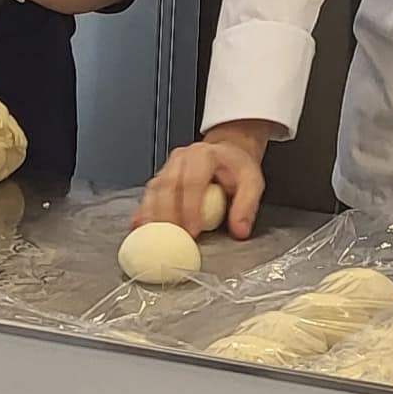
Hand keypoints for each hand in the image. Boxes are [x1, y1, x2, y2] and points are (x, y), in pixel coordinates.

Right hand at [141, 120, 270, 239]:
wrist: (227, 152)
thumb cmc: (237, 167)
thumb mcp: (252, 182)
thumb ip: (246, 206)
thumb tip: (239, 231)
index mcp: (204, 155)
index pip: (192, 182)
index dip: (189, 209)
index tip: (191, 232)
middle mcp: (181, 158)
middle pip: (167, 187)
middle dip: (167, 216)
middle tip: (170, 241)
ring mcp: (168, 167)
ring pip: (153, 191)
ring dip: (152, 216)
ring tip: (152, 239)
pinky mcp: (160, 178)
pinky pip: (148, 196)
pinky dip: (143, 213)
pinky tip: (140, 229)